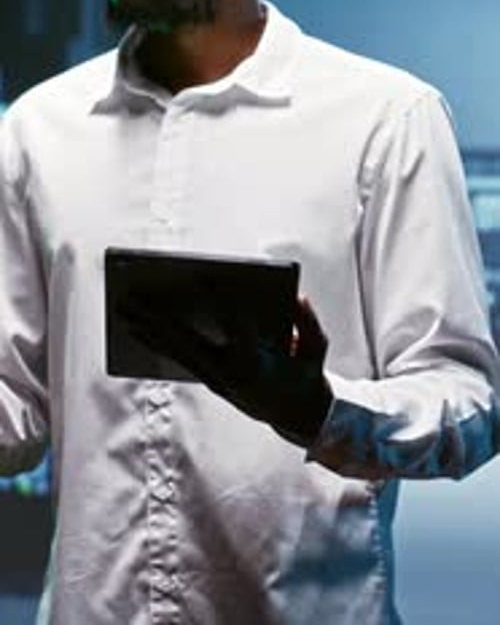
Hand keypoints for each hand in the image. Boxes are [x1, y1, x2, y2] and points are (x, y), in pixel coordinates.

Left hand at [124, 294, 331, 446]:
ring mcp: (217, 380)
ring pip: (177, 352)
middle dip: (158, 318)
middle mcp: (229, 373)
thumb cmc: (308, 375)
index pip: (231, 323)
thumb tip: (296, 296)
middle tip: (131, 297)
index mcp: (256, 362)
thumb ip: (308, 323)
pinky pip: (180, 361)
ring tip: (124, 312)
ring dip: (149, 332)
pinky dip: (160, 345)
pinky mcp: (211, 382)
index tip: (195, 276)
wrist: (299, 417)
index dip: (214, 298)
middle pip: (187, 340)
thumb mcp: (317, 349)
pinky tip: (141, 331)